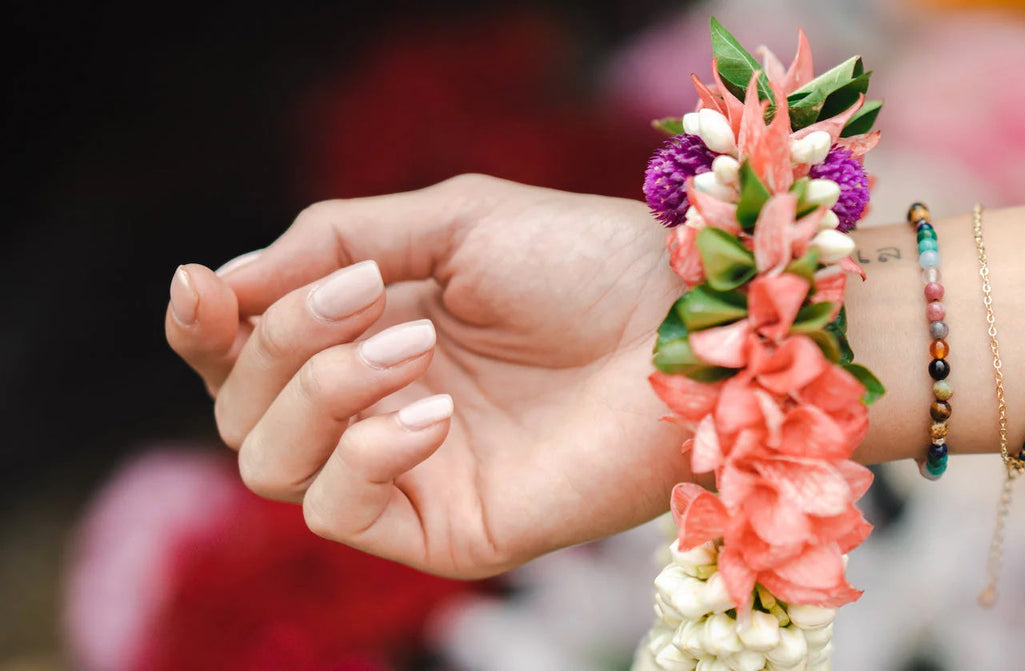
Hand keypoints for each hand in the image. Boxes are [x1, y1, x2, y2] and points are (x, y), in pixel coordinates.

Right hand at [165, 174, 691, 577]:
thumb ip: (335, 238)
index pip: (245, 350)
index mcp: (373, 332)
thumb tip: (224, 284)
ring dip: (317, 393)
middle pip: (243, 407)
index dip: (204, 326)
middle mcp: (380, 406)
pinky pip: (339, 512)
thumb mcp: (452, 219)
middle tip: (366, 298)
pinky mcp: (448, 530)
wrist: (689, 325)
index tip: (202, 289)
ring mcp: (411, 473)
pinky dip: (362, 455)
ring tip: (412, 348)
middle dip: (281, 343)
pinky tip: (431, 413)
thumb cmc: (587, 262)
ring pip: (271, 463)